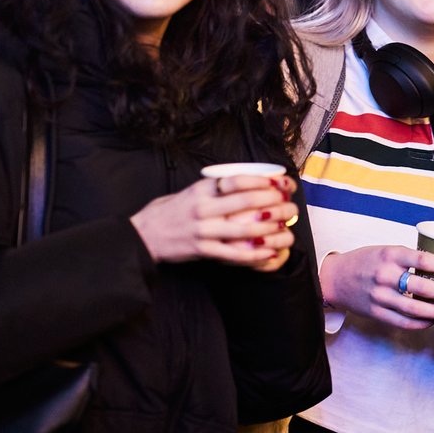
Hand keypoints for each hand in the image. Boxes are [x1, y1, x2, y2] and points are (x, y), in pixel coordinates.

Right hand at [130, 174, 298, 266]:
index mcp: (202, 189)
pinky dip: (254, 254)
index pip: (237, 179)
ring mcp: (202, 230)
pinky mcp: (202, 250)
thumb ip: (214, 188)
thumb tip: (246, 181)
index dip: (263, 180)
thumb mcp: (190, 191)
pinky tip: (269, 253)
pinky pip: (233, 253)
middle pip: (245, 201)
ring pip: (243, 229)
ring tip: (286, 228)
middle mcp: (203, 207)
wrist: (142, 235)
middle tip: (290, 205)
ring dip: (269, 229)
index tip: (280, 182)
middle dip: (273, 202)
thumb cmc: (169, 211)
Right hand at [318, 245, 433, 329]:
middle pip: (423, 287)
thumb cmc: (365, 261)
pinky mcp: (376, 313)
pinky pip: (404, 322)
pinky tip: (433, 321)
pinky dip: (421, 323)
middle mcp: (385, 275)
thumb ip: (408, 258)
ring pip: (415, 308)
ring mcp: (380, 296)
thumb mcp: (386, 250)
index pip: (424, 260)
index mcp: (390, 255)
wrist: (335, 278)